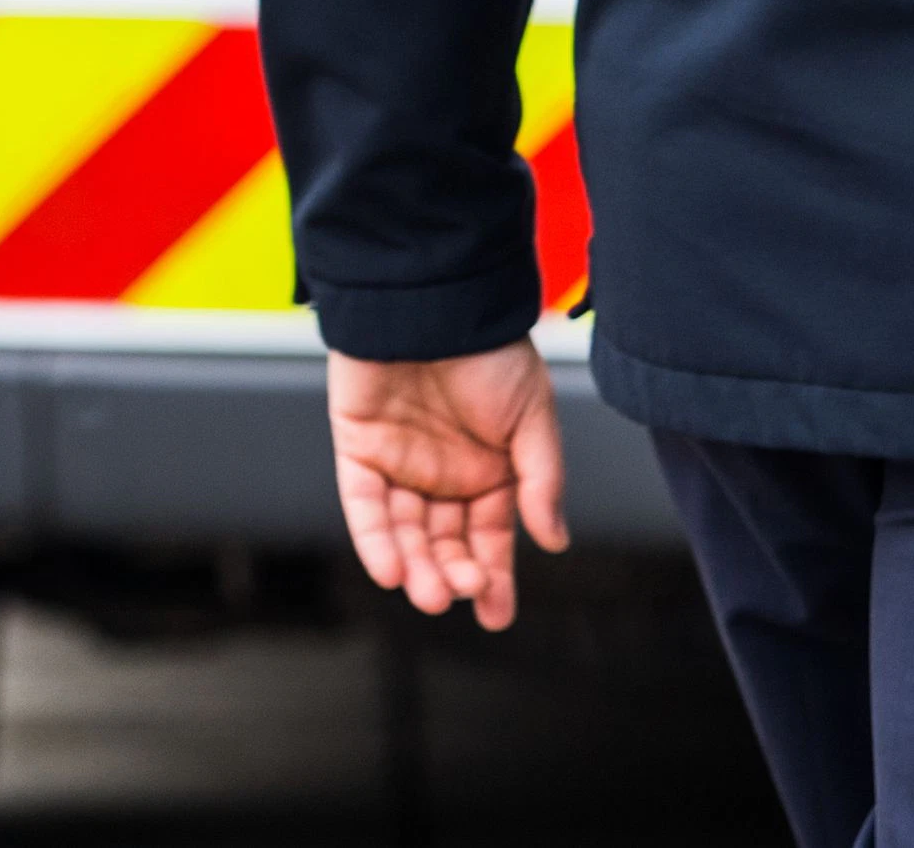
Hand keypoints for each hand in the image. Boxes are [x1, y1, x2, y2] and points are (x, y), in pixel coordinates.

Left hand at [327, 342, 569, 629]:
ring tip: (432, 591)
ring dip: (417, 567)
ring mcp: (399, 465)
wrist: (435, 300)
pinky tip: (392, 569)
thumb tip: (554, 540)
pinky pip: (364, 507)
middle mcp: (443, 474)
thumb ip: (541, 479)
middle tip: (465, 590)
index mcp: (489, 469)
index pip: (490, 536)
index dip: (494, 577)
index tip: (497, 614)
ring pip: (406, 534)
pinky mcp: (359, 451)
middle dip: (456, 573)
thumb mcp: (533, 414)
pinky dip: (376, 541)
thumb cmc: (490, 349)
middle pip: (446, 542)